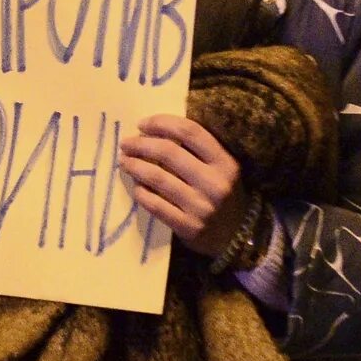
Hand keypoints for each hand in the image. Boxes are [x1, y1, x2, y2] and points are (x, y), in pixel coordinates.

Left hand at [119, 114, 250, 254]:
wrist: (236, 237)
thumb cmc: (223, 195)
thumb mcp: (222, 169)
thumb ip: (198, 150)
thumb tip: (156, 131)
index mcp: (225, 163)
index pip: (190, 132)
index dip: (162, 123)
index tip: (142, 124)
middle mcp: (215, 183)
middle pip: (169, 152)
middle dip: (141, 144)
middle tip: (126, 143)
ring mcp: (201, 207)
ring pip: (158, 178)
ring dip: (135, 166)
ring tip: (124, 161)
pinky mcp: (188, 227)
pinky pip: (156, 205)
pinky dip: (141, 192)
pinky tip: (135, 186)